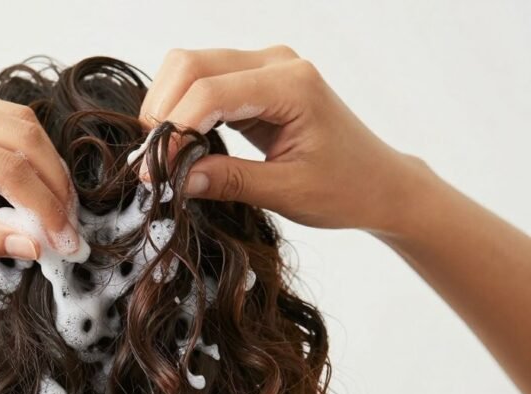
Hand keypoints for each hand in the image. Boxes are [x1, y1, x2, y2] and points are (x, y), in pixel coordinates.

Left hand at [0, 85, 81, 259]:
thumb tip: (34, 244)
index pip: (9, 170)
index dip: (45, 208)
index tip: (65, 241)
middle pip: (23, 137)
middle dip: (55, 184)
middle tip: (69, 226)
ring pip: (18, 121)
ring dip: (45, 163)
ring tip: (56, 207)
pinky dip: (23, 148)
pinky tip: (31, 182)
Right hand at [139, 46, 431, 236]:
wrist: (378, 182)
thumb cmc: (346, 187)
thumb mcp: (287, 193)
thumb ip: (229, 181)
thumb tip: (174, 178)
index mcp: (292, 85)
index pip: (210, 92)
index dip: (174, 130)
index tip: (154, 172)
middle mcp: (275, 63)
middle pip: (190, 65)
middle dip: (161, 112)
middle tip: (152, 163)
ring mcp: (263, 66)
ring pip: (187, 67)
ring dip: (166, 108)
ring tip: (165, 155)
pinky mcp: (251, 79)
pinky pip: (200, 81)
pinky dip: (180, 109)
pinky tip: (181, 144)